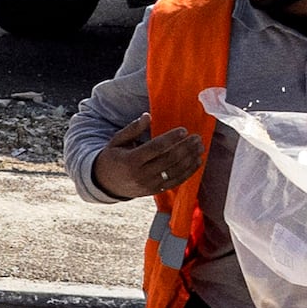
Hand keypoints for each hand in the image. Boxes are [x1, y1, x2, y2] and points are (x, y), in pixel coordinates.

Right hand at [89, 122, 206, 202]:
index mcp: (130, 160)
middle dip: (185, 147)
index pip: (155, 148)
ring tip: (200, 147)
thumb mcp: (117, 141)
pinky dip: (189, 171)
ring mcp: (150, 185)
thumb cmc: (113, 158)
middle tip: (196, 137)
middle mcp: (141, 174)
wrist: (106, 183)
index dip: (171, 138)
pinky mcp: (156, 191)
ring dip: (190, 158)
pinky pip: (176, 181)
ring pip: (176, 171)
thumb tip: (147, 116)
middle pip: (169, 159)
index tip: (183, 130)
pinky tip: (197, 161)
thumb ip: (132, 129)